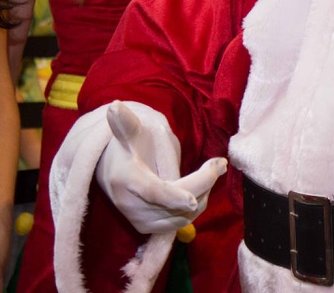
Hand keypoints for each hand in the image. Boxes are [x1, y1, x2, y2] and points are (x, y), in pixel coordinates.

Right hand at [95, 102, 226, 234]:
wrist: (114, 165)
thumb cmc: (130, 142)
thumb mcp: (130, 129)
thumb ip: (126, 121)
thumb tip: (115, 107)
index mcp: (125, 178)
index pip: (153, 192)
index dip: (174, 197)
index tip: (194, 198)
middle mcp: (128, 203)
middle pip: (173, 206)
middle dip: (202, 186)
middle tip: (220, 164)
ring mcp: (137, 218)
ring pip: (180, 217)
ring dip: (202, 196)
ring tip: (212, 172)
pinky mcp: (145, 227)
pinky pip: (178, 224)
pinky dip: (195, 208)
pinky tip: (202, 188)